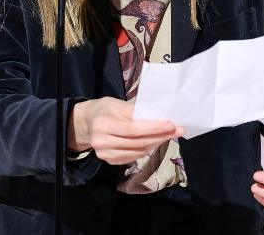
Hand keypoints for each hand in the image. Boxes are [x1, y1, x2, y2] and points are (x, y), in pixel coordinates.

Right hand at [68, 97, 183, 164]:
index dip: (153, 127)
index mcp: (103, 123)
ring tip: (169, 135)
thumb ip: (134, 110)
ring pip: (137, 151)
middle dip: (160, 136)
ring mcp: (104, 154)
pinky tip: (155, 142)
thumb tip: (158, 115)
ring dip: (156, 144)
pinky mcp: (108, 161)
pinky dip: (146, 150)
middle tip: (178, 130)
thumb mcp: (115, 103)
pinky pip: (133, 158)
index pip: (132, 128)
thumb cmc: (103, 109)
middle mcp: (102, 141)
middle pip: (137, 142)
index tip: (171, 124)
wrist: (85, 124)